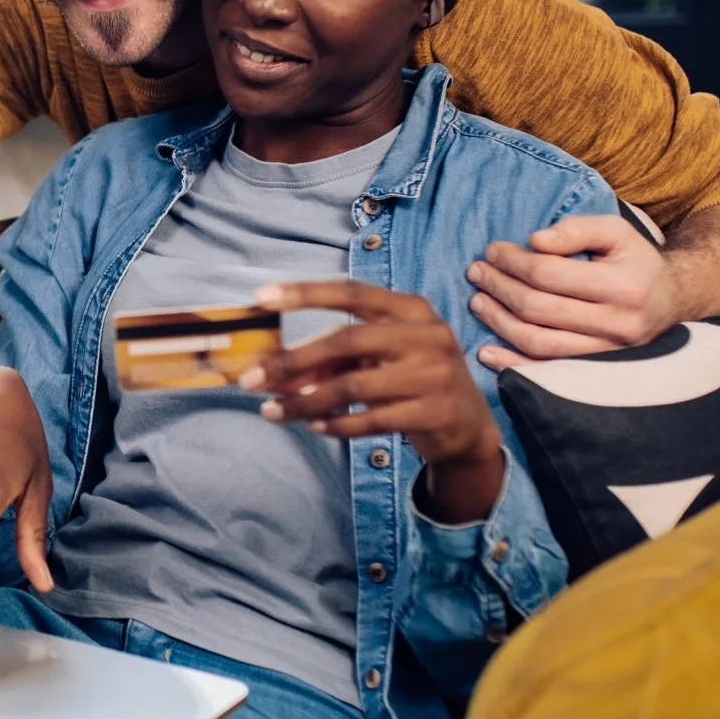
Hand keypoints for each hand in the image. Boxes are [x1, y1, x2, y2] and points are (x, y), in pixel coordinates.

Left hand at [243, 280, 504, 524]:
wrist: (469, 427)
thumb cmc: (413, 381)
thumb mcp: (380, 359)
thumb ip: (334, 359)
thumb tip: (275, 370)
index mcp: (411, 309)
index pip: (351, 291)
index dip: (305, 293)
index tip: (261, 297)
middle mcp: (426, 335)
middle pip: (345, 341)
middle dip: (291, 361)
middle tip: (250, 379)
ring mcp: (434, 374)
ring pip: (353, 386)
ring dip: (305, 402)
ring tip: (273, 412)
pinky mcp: (435, 412)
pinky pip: (371, 419)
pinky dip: (336, 423)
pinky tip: (315, 425)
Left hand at [466, 213, 679, 367]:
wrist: (671, 302)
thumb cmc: (635, 262)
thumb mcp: (615, 232)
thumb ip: (576, 230)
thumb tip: (534, 241)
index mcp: (624, 286)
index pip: (550, 274)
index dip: (514, 262)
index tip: (493, 251)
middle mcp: (618, 324)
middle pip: (539, 308)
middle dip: (500, 287)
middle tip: (477, 272)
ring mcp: (607, 354)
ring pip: (538, 342)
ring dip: (499, 321)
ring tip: (477, 301)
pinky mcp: (596, 371)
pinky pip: (546, 370)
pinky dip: (512, 364)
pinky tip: (486, 353)